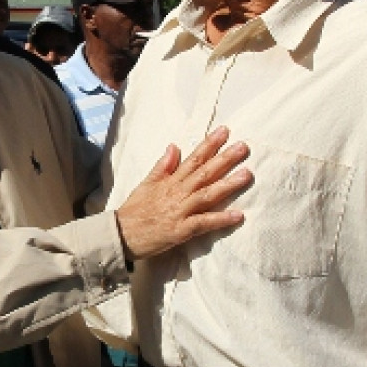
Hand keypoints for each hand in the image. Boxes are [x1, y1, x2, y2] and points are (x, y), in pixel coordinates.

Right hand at [115, 126, 250, 259]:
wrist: (120, 235)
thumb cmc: (134, 211)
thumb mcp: (146, 183)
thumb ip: (162, 166)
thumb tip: (174, 146)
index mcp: (170, 181)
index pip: (193, 158)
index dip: (209, 144)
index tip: (225, 131)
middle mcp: (177, 193)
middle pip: (204, 173)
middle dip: (224, 159)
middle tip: (243, 147)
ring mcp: (180, 211)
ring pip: (207, 194)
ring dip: (228, 184)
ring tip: (247, 174)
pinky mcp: (181, 230)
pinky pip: (204, 223)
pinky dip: (221, 219)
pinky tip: (238, 215)